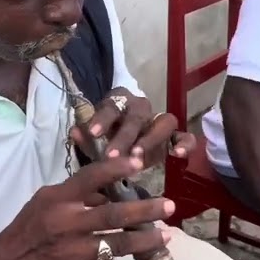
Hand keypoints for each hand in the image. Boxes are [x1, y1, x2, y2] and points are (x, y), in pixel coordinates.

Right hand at [0, 155, 174, 259]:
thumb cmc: (28, 227)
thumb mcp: (46, 200)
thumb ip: (77, 194)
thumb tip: (109, 190)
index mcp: (60, 200)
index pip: (90, 178)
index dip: (115, 169)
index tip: (138, 162)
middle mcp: (69, 224)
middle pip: (113, 214)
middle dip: (144, 210)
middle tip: (169, 206)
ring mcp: (75, 252)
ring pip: (118, 244)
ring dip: (146, 240)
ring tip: (167, 235)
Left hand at [79, 88, 195, 166]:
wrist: (124, 140)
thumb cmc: (106, 136)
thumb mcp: (94, 137)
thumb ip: (85, 136)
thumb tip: (74, 131)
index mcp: (119, 101)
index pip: (111, 105)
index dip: (102, 119)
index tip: (93, 134)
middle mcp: (141, 106)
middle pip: (136, 116)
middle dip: (124, 136)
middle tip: (112, 155)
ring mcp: (160, 120)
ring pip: (163, 122)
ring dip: (151, 140)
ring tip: (138, 158)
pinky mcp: (174, 135)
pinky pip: (184, 135)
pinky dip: (184, 143)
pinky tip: (178, 155)